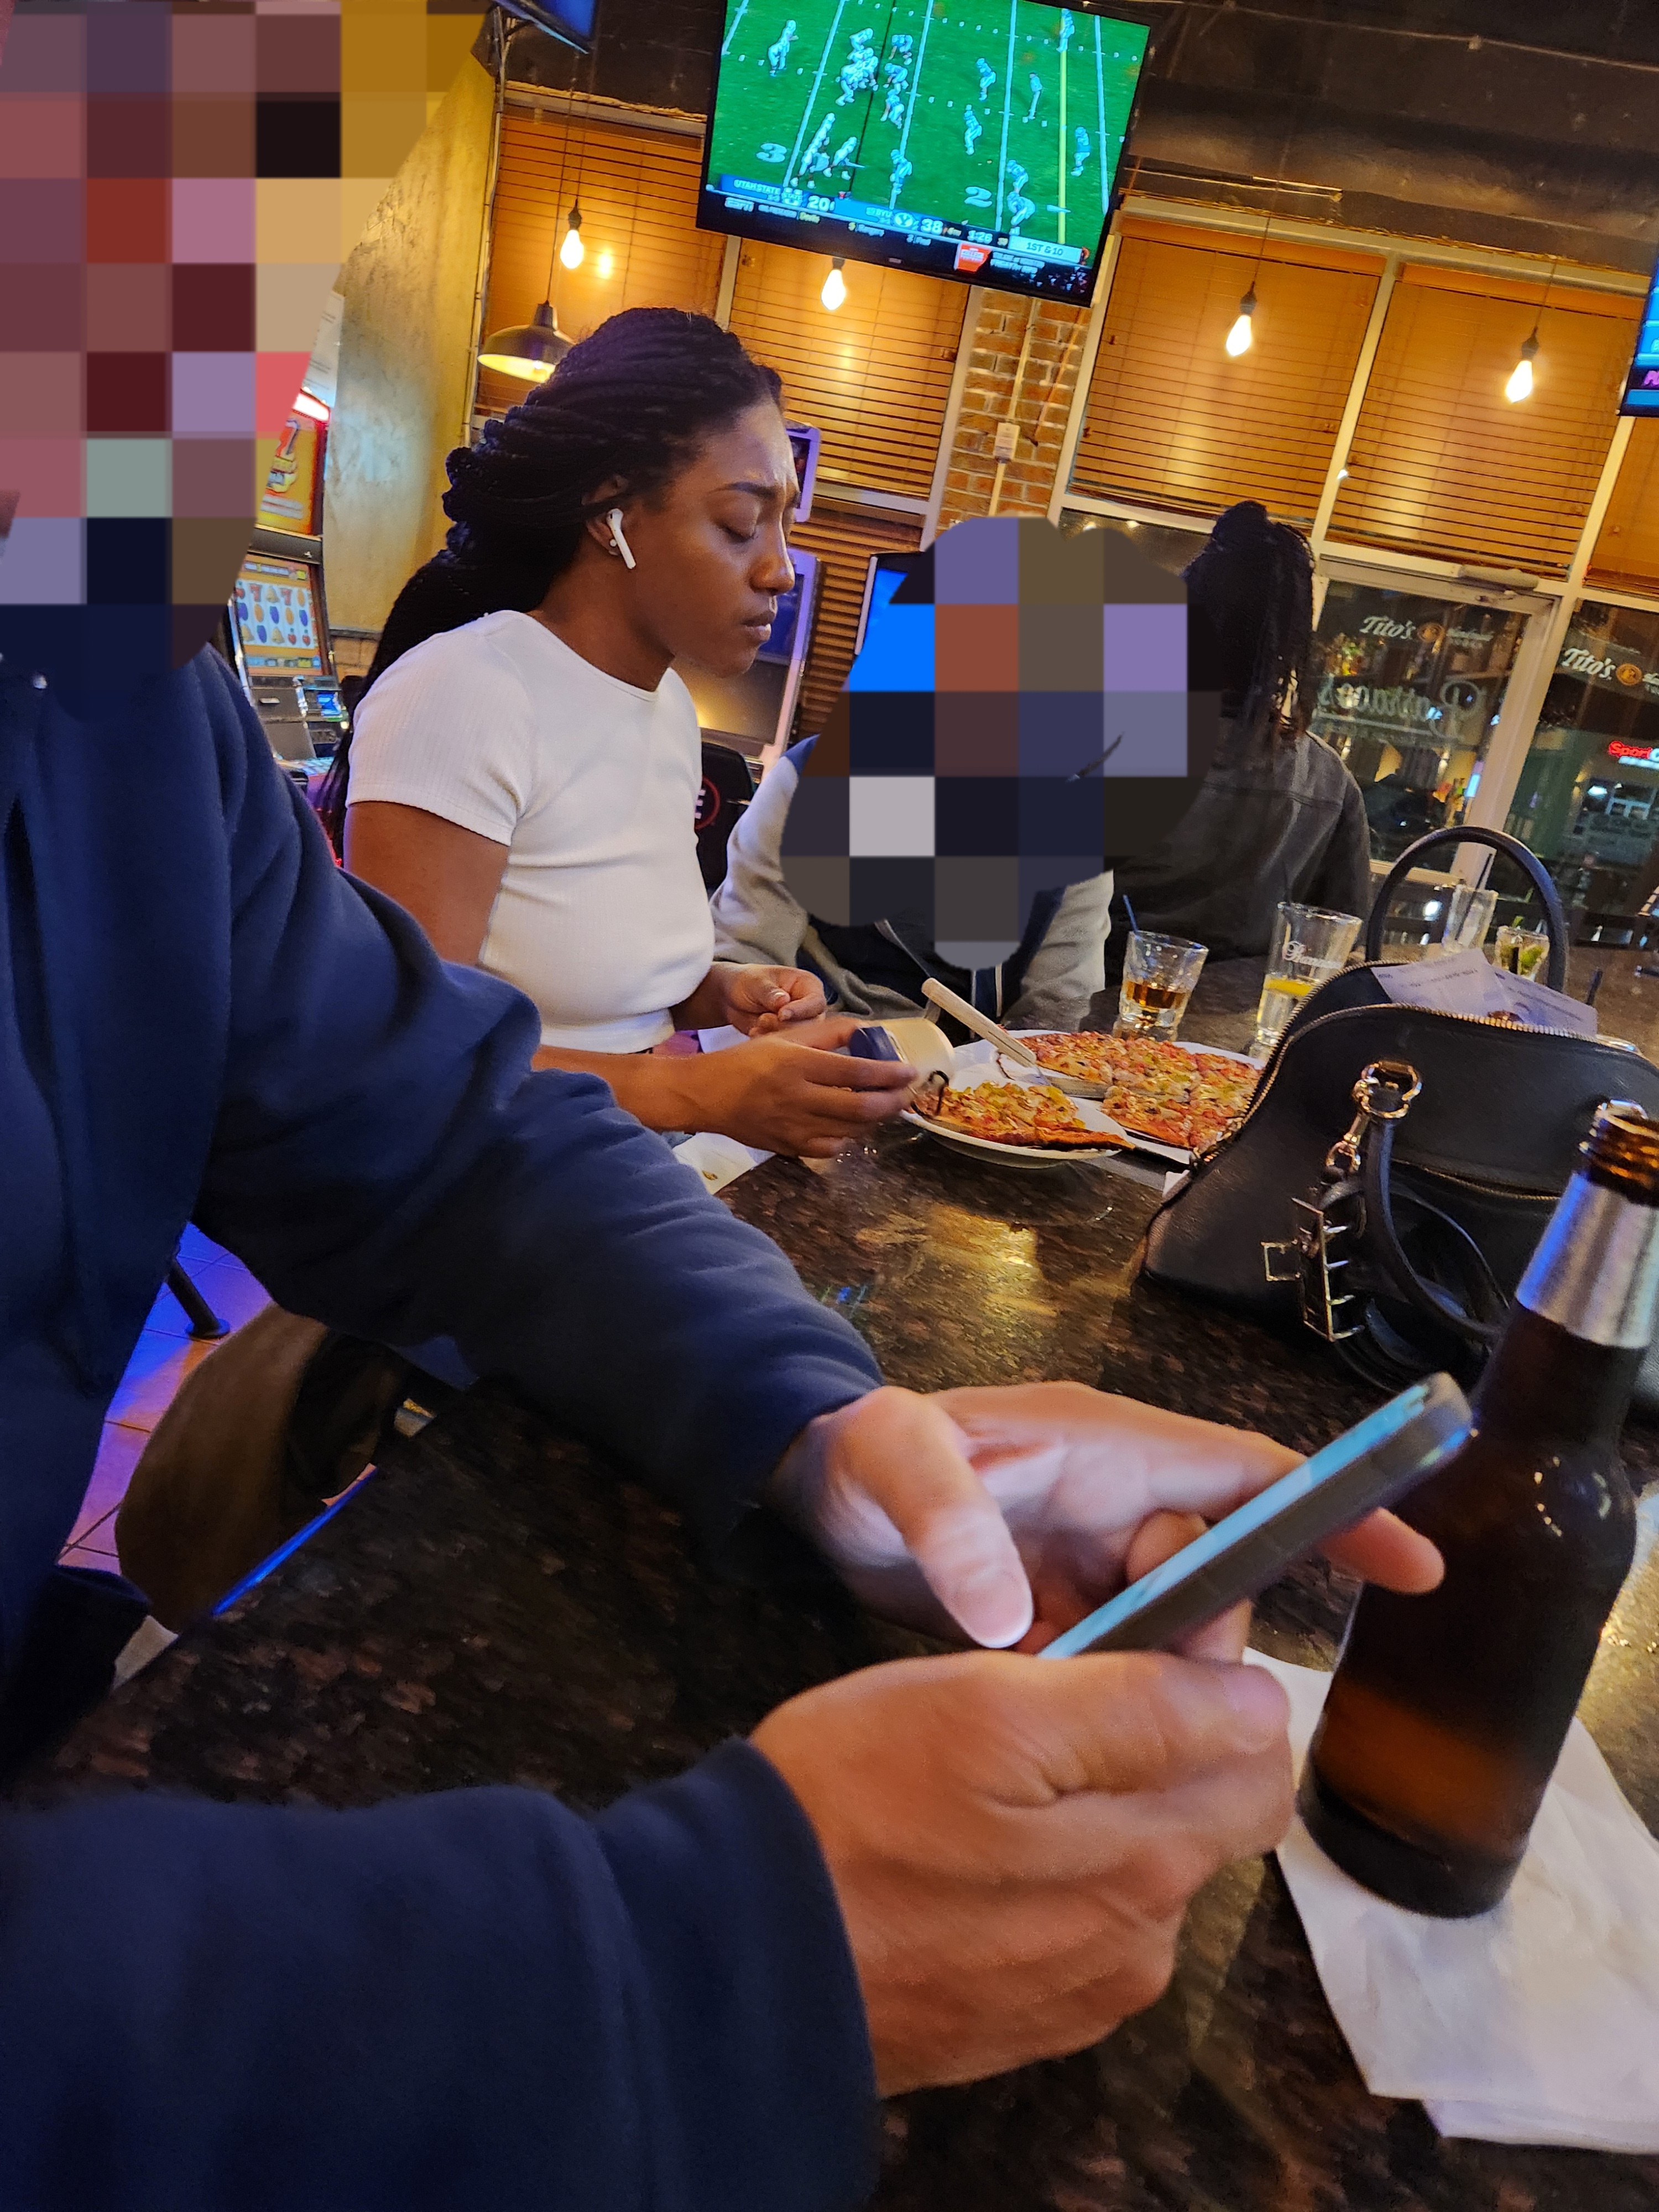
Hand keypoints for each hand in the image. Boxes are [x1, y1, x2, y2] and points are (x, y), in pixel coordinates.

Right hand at [675, 1034, 916, 1156]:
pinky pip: (830, 1148)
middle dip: (892, 1103)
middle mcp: (798, 1097)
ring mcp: (793, 1126)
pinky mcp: (788, 1146)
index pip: (856, 1071)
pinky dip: (848, 1137)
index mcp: (798, 1064)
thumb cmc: (747, 1061)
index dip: (889, 1073)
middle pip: (861, 1107)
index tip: (909, 1071)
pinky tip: (851, 1125)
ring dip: (874, 1120)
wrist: (706, 1095)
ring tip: (884, 1107)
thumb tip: (866, 1030)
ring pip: (850, 1130)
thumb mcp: (785, 1036)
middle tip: (907, 1095)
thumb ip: (827, 1032)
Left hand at [717, 964, 826, 1035]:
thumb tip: (784, 1001)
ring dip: (776, 1034)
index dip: (801, 1010)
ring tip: (757, 1025)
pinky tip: (754, 1032)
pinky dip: (769, 1042)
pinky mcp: (788, 1038)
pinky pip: (785, 1046)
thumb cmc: (748, 981)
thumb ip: (770, 992)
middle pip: (810, 1025)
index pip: (815, 1001)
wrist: (731, 997)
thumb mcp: (756, 982)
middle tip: (763, 1019)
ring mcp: (799, 1024)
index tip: (781, 1014)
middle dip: (785, 1025)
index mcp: (808, 985)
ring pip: (799, 1038)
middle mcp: (808, 1006)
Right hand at [752, 1645, 1292, 2092]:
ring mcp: (1087, 1983)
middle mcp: (1144, 1932)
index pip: (1258, 1742)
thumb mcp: (991, 1708)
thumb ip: (1145, 1707)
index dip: (1211, 1661)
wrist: (740, 1951)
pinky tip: (977, 1836)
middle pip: (1210, 1802)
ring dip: (1103, 1796)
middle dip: (1162, 1729)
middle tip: (1059, 1675)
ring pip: (1143, 1854)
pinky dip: (1056, 1862)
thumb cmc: (853, 1802)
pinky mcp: (1032, 2012)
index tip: (1141, 1612)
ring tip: (999, 1758)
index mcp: (1150, 1852)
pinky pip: (1085, 1915)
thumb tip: (1259, 1700)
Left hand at [767, 1382, 1442, 1648]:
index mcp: (1114, 1449)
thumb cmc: (865, 1453)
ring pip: (1177, 1630)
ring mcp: (1097, 1562)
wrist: (816, 1490)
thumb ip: (951, 1527)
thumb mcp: (899, 1466)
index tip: (1412, 1569)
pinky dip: (1107, 1694)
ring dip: (1147, 1671)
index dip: (1338, 1514)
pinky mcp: (1066, 1615)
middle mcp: (1122, 1503)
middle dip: (1201, 1628)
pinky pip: (1121, 1663)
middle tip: (1121, 1661)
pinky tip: (1060, 1712)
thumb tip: (1007, 1618)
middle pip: (1223, 1571)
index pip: (1256, 1476)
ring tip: (1068, 1677)